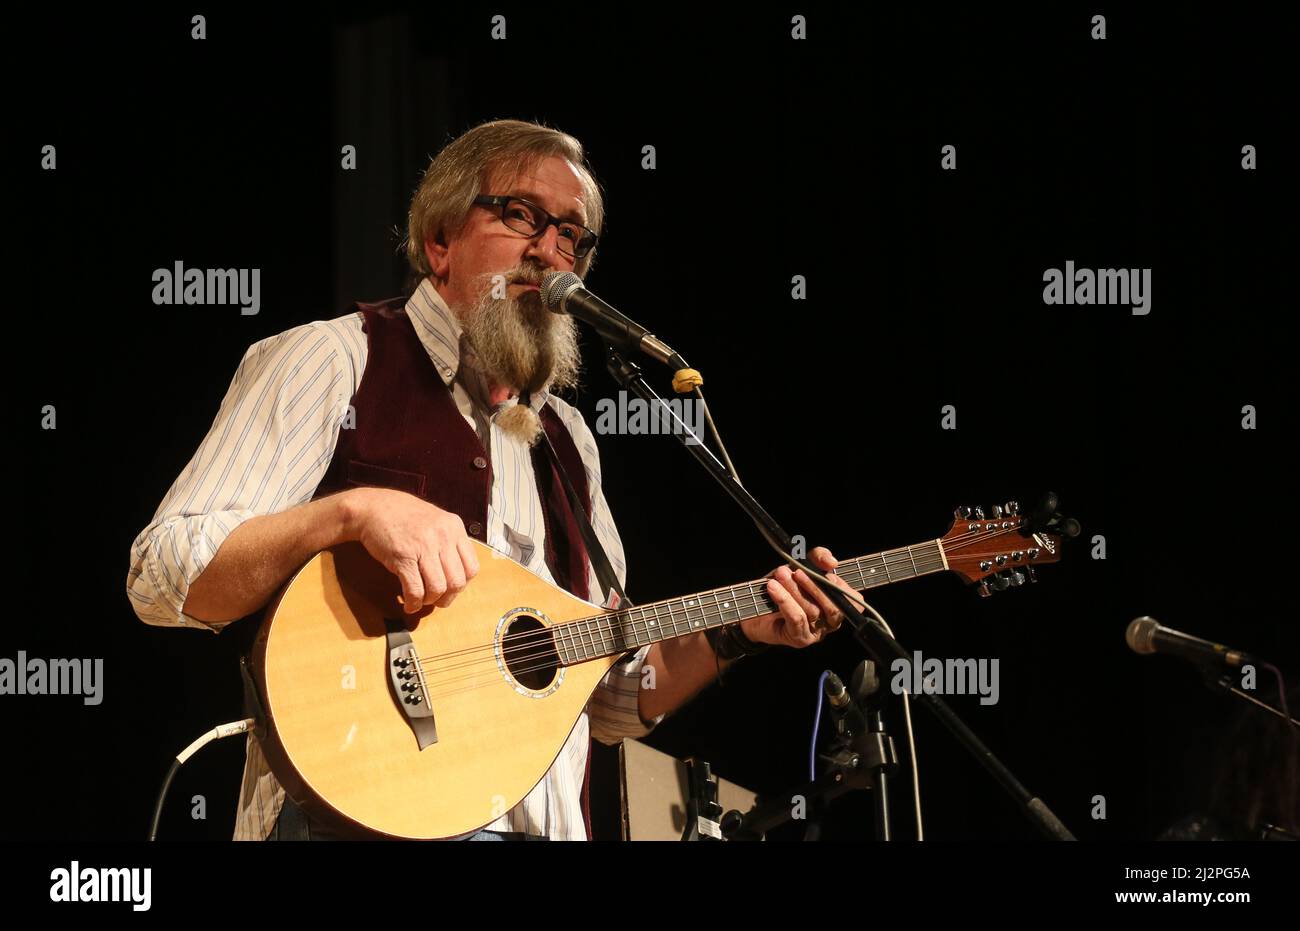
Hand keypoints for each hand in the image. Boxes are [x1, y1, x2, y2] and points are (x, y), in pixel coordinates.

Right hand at [346, 487, 480, 612]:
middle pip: (457, 581)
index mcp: (454, 527)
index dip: (462, 585)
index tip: (450, 589)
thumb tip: (457, 575)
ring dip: (429, 601)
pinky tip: (408, 604)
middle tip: (436, 600)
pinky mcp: (403, 556)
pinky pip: (415, 590)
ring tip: (421, 600)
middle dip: (447, 598)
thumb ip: (450, 542)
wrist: (373, 507)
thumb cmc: (404, 516)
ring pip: (437, 588)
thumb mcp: (436, 521)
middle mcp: (443, 536)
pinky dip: (413, 603)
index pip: (472, 568)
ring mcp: (423, 546)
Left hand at [742, 547, 853, 647]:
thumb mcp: (802, 566)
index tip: (825, 571)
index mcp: (839, 604)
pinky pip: (796, 619)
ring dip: (795, 590)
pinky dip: (785, 601)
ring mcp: (817, 632)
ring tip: (781, 575)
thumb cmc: (786, 587)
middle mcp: (832, 621)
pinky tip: (773, 588)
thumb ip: (818, 558)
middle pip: (833, 606)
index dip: (842, 585)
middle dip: (815, 586)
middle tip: (797, 571)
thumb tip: (832, 562)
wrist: (758, 609)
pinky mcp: (800, 638)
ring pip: (813, 611)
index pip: (853, 599)